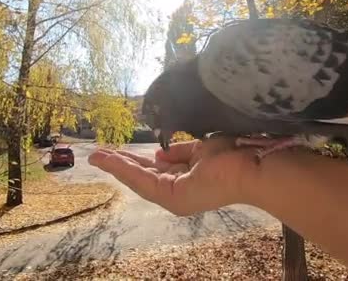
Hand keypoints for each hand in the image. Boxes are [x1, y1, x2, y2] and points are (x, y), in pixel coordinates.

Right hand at [87, 136, 255, 215]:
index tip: (116, 151)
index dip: (134, 160)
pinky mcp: (172, 198)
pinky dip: (123, 169)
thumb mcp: (201, 149)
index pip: (155, 170)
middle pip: (143, 176)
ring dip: (115, 166)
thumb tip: (159, 152)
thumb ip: (181, 152)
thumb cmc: (234, 154)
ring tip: (95, 156)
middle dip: (119, 164)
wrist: (253, 164)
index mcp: (186, 180)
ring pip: (138, 179)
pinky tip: (108, 160)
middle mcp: (178, 191)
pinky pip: (142, 181)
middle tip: (97, 154)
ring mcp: (174, 198)